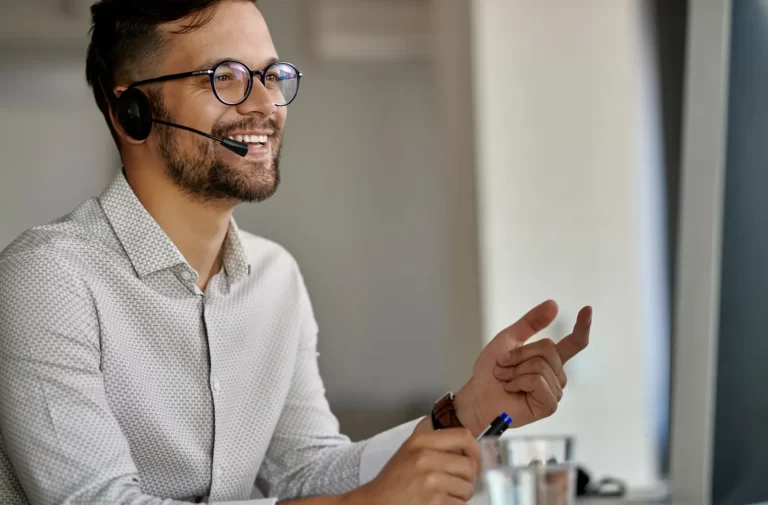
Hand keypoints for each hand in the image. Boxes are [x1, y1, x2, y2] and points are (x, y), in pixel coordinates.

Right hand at [346, 428, 480, 504]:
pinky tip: (440, 503)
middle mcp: (425, 457)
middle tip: (458, 483)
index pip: (463, 436)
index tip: (473, 460)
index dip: (474, 450)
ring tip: (445, 494)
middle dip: (468, 478)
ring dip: (461, 495)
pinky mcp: (434, 501)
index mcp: (420, 442)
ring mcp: (430, 480)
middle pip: (470, 465)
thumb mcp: (410, 453)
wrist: (375, 503)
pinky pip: (460, 504)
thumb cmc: (392, 482)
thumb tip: (467, 451)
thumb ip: (435, 447)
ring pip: (467, 487)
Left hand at [455, 300, 591, 433]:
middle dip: (519, 354)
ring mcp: (554, 391)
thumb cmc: (491, 371)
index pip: (574, 343)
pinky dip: (519, 382)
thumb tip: (553, 304)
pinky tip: (512, 389)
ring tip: (506, 379)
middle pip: (548, 348)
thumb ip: (531, 322)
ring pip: (541, 365)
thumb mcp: (508, 339)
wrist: (478, 395)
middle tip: (503, 365)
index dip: (582, 326)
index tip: (587, 309)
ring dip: (515, 370)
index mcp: (549, 359)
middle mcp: (556, 374)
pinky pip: (537, 381)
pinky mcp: (549, 405)